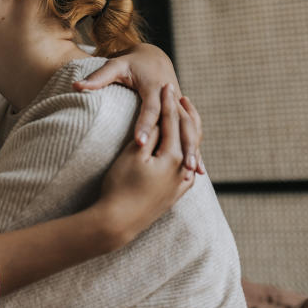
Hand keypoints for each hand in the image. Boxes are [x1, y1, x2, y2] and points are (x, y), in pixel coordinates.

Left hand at [73, 43, 204, 173]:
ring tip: (194, 172)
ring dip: (194, 149)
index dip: (145, 125)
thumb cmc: (130, 62)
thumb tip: (76, 86)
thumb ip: (97, 78)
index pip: (150, 108)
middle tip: (182, 165)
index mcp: (154, 86)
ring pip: (190, 129)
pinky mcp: (182, 112)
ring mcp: (179, 105)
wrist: (153, 55)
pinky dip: (195, 148)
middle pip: (179, 122)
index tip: (141, 144)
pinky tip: (198, 169)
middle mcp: (171, 96)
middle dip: (182, 143)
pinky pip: (192, 131)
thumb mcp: (115, 66)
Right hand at [94, 84, 196, 245]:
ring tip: (186, 118)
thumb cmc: (120, 185)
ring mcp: (180, 185)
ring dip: (188, 134)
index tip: (166, 85)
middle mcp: (181, 170)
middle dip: (181, 114)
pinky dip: (188, 157)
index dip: (168, 102)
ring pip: (189, 152)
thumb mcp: (132, 155)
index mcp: (172, 157)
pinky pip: (187, 171)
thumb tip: (162, 120)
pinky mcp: (174, 196)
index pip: (171, 122)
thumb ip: (150, 136)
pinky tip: (186, 155)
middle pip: (186, 135)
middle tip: (178, 94)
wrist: (117, 222)